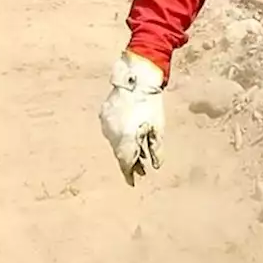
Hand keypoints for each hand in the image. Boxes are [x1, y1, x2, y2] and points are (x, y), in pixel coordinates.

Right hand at [99, 51, 165, 185]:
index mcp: (125, 139)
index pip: (125, 162)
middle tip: (140, 170)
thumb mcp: (158, 128)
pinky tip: (128, 135)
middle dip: (130, 162)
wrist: (137, 79)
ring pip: (114, 142)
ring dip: (124, 148)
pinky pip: (111, 130)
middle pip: (120, 153)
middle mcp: (112, 134)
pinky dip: (119, 135)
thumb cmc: (151, 104)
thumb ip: (156, 149)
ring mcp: (106, 123)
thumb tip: (156, 166)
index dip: (129, 174)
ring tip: (136, 153)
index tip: (133, 183)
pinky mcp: (104, 114)